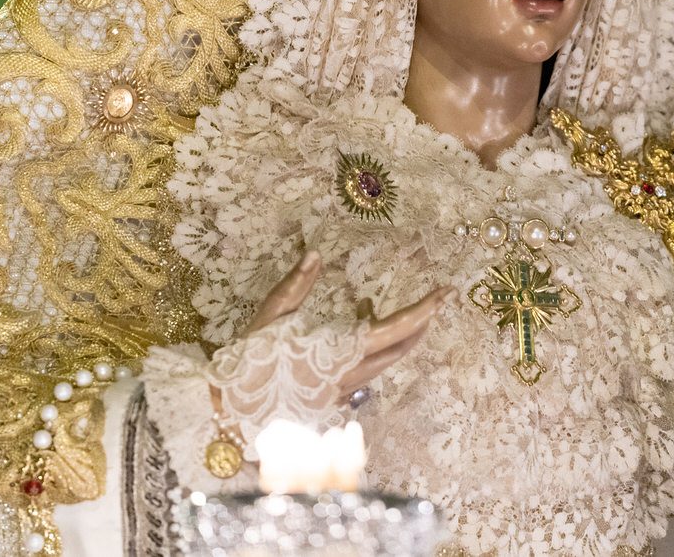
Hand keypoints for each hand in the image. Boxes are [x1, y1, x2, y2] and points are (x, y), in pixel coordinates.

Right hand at [209, 249, 454, 438]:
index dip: (424, 311)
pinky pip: (366, 369)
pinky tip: (362, 328)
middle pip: (399, 349)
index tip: (446, 293)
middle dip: (422, 324)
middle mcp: (349, 374)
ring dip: (401, 338)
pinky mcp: (330, 396)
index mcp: (339, 351)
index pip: (395, 330)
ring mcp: (342, 389)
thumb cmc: (246, 367)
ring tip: (405, 312)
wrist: (226, 419)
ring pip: (385, 363)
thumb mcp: (267, 320)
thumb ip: (294, 287)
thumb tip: (315, 254)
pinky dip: (375, 348)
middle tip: (438, 300)